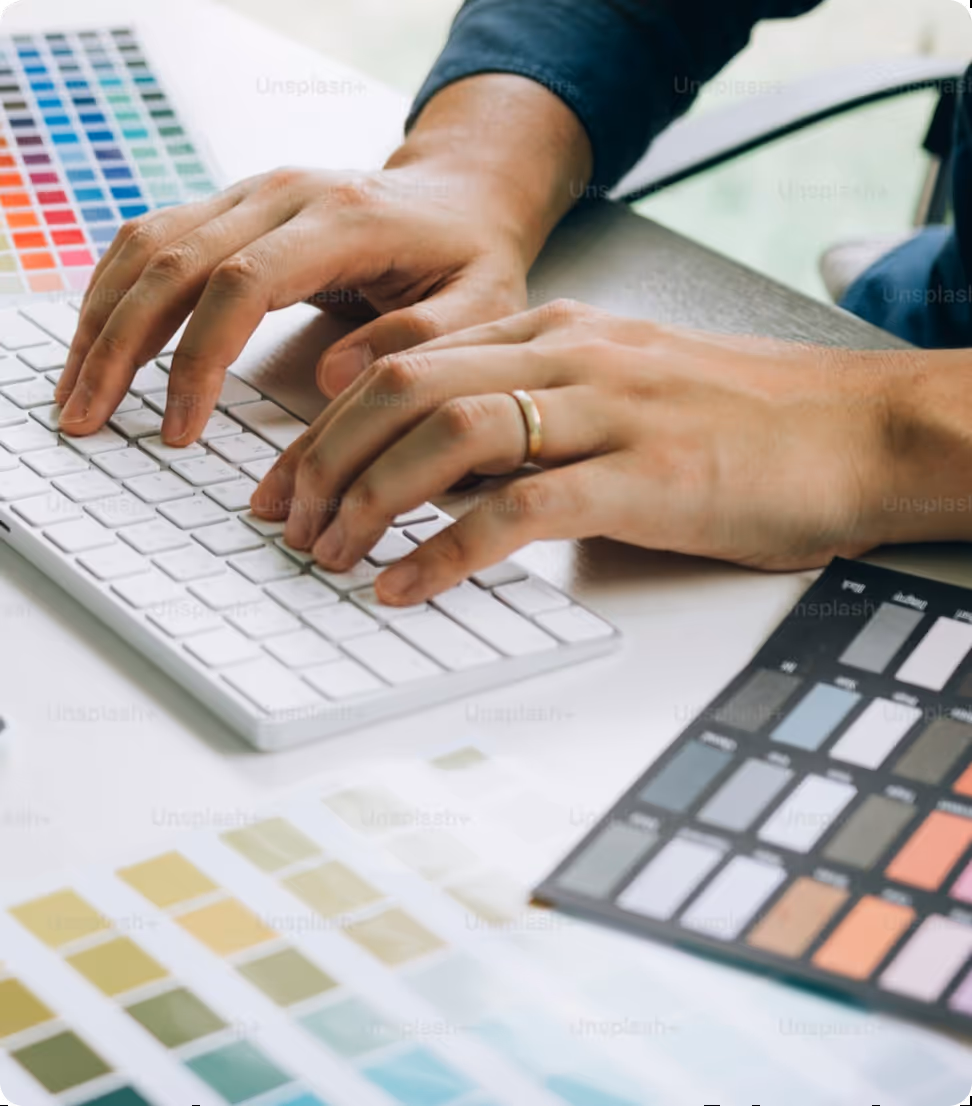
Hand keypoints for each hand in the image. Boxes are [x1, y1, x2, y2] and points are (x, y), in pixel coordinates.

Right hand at [56, 165, 529, 442]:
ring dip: (102, 318)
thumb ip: (417, 342)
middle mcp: (285, 194)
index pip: (242, 283)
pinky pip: (154, 237)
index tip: (178, 428)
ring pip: (149, 244)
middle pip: (174, 262)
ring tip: (75, 391)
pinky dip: (116, 290)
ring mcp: (253, 193)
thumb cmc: (471, 259)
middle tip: (87, 419)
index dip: (199, 358)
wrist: (461, 196)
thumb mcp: (480, 308)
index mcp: (344, 220)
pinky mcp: (235, 205)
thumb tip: (332, 381)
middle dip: (120, 346)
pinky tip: (99, 339)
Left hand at [250, 299, 903, 604]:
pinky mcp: (641, 476)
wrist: (859, 432)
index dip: (325, 421)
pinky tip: (404, 586)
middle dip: (322, 458)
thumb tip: (443, 475)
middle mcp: (567, 356)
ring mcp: (604, 411)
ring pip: (444, 435)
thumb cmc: (740, 423)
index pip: (404, 359)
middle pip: (401, 387)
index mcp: (554, 332)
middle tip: (283, 522)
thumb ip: (533, 417)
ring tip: (329, 555)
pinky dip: (444, 551)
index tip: (285, 477)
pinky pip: (516, 509)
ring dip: (367, 499)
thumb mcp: (618, 396)